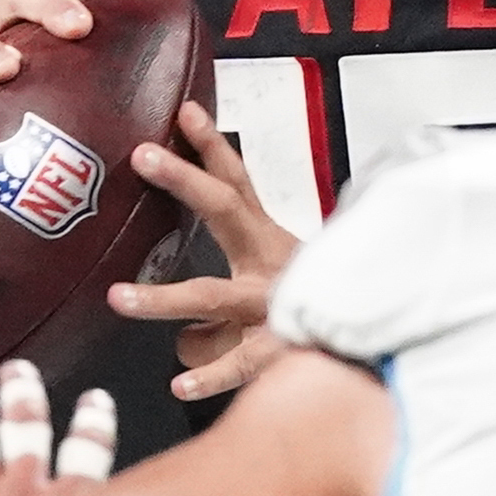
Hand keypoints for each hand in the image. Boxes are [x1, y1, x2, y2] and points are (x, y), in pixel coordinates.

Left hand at [108, 100, 299, 400]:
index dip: (211, 147)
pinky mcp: (280, 348)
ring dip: (164, 297)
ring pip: (213, 295)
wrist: (376, 345)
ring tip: (119, 297)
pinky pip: (240, 361)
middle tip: (146, 156)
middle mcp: (271, 263)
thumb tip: (182, 333)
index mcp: (268, 241)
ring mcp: (273, 303)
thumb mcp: (272, 292)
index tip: (185, 113)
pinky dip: (212, 373)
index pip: (237, 185)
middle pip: (226, 211)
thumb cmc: (314, 314)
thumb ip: (223, 307)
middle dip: (186, 181)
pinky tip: (182, 382)